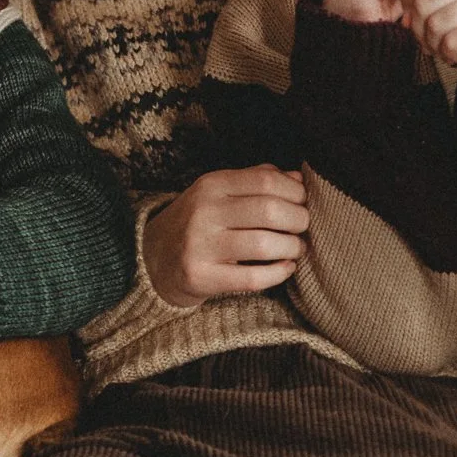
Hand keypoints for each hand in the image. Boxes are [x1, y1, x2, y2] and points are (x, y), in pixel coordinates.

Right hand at [141, 164, 308, 307]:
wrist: (153, 258)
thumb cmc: (198, 222)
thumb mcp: (219, 192)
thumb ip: (256, 180)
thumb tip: (299, 178)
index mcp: (211, 185)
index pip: (265, 180)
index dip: (295, 192)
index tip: (304, 201)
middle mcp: (204, 212)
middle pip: (269, 211)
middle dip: (299, 220)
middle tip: (303, 226)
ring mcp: (200, 245)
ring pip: (265, 245)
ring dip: (292, 247)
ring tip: (296, 248)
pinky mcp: (202, 277)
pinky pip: (253, 278)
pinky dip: (279, 273)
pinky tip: (286, 267)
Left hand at [406, 0, 456, 83]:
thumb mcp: (449, 1)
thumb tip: (404, 18)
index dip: (412, 12)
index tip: (427, 25)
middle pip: (423, 6)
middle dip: (421, 32)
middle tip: (435, 43)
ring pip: (435, 25)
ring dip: (435, 46)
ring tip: (449, 49)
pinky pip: (452, 43)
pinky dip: (450, 55)